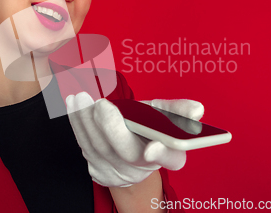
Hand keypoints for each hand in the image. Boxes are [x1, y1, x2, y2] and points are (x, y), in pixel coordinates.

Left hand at [66, 93, 201, 187]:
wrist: (130, 150)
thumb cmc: (150, 127)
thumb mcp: (166, 116)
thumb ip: (179, 110)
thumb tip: (197, 110)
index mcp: (169, 156)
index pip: (171, 160)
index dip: (162, 154)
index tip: (152, 147)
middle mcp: (144, 168)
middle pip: (127, 153)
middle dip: (112, 129)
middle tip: (101, 105)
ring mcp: (119, 172)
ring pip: (100, 147)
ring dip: (87, 121)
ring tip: (81, 98)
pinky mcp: (97, 170)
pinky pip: (85, 145)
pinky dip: (77, 123)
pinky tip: (74, 104)